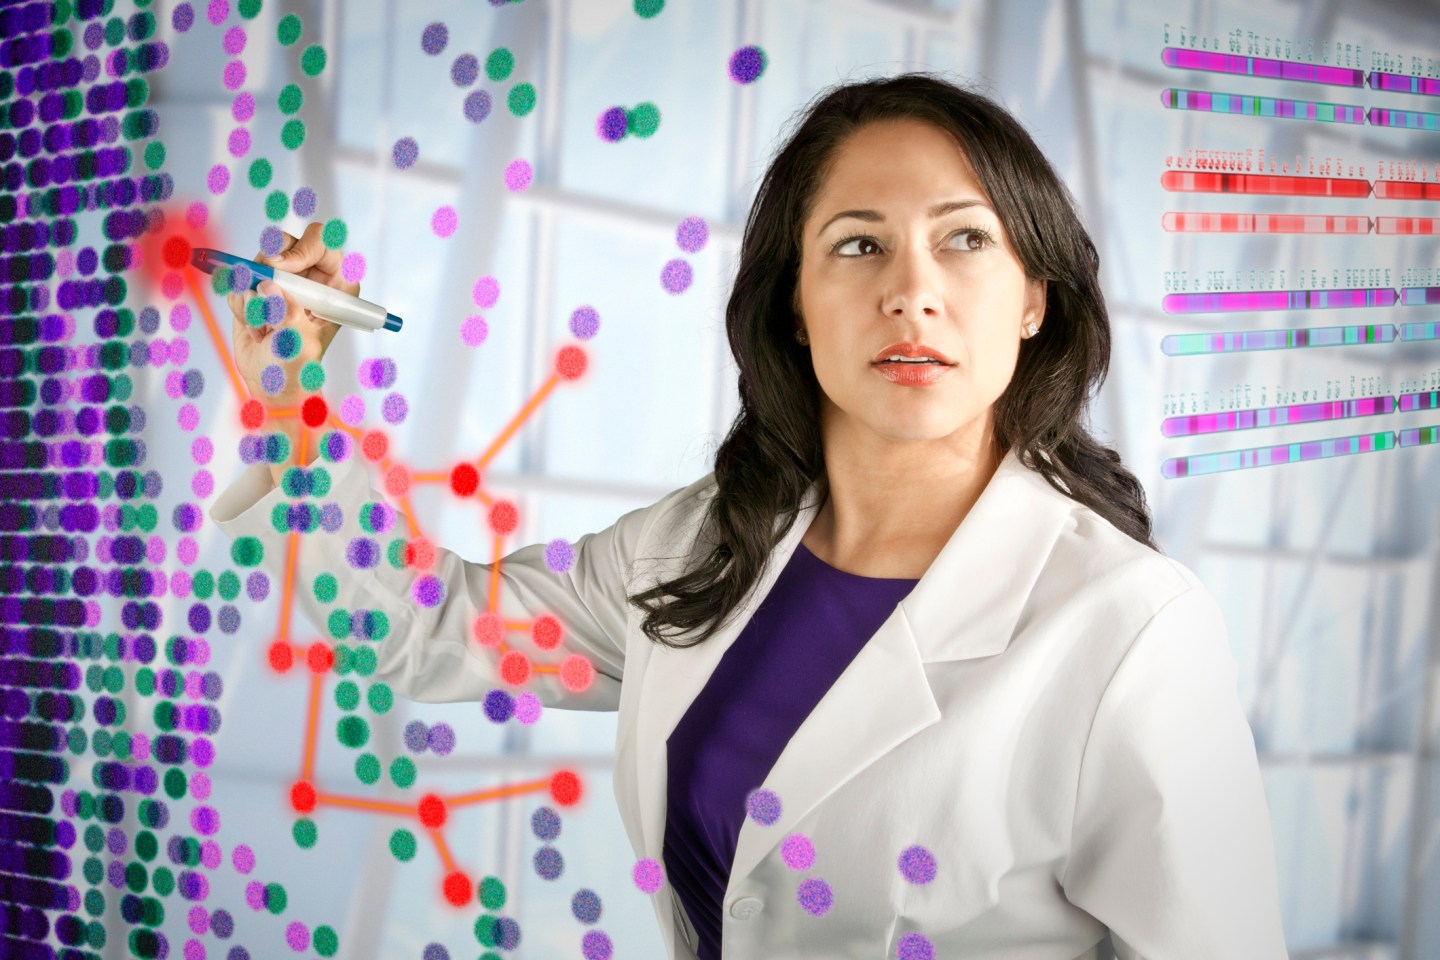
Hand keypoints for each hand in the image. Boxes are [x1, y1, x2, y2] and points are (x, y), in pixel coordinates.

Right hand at [228, 221, 354, 408]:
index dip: (303, 248)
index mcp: (336, 286)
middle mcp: (310, 278)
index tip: (281, 266)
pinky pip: (238, 282)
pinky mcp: (255, 289)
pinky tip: (255, 328)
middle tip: (260, 291)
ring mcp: (281, 281)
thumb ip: (288, 314)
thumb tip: (267, 287)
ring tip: (266, 328)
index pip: (324, 244)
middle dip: (267, 268)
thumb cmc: (297, 369)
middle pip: (285, 244)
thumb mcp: (300, 344)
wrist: (272, 384)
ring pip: (256, 264)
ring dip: (253, 297)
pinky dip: (241, 306)